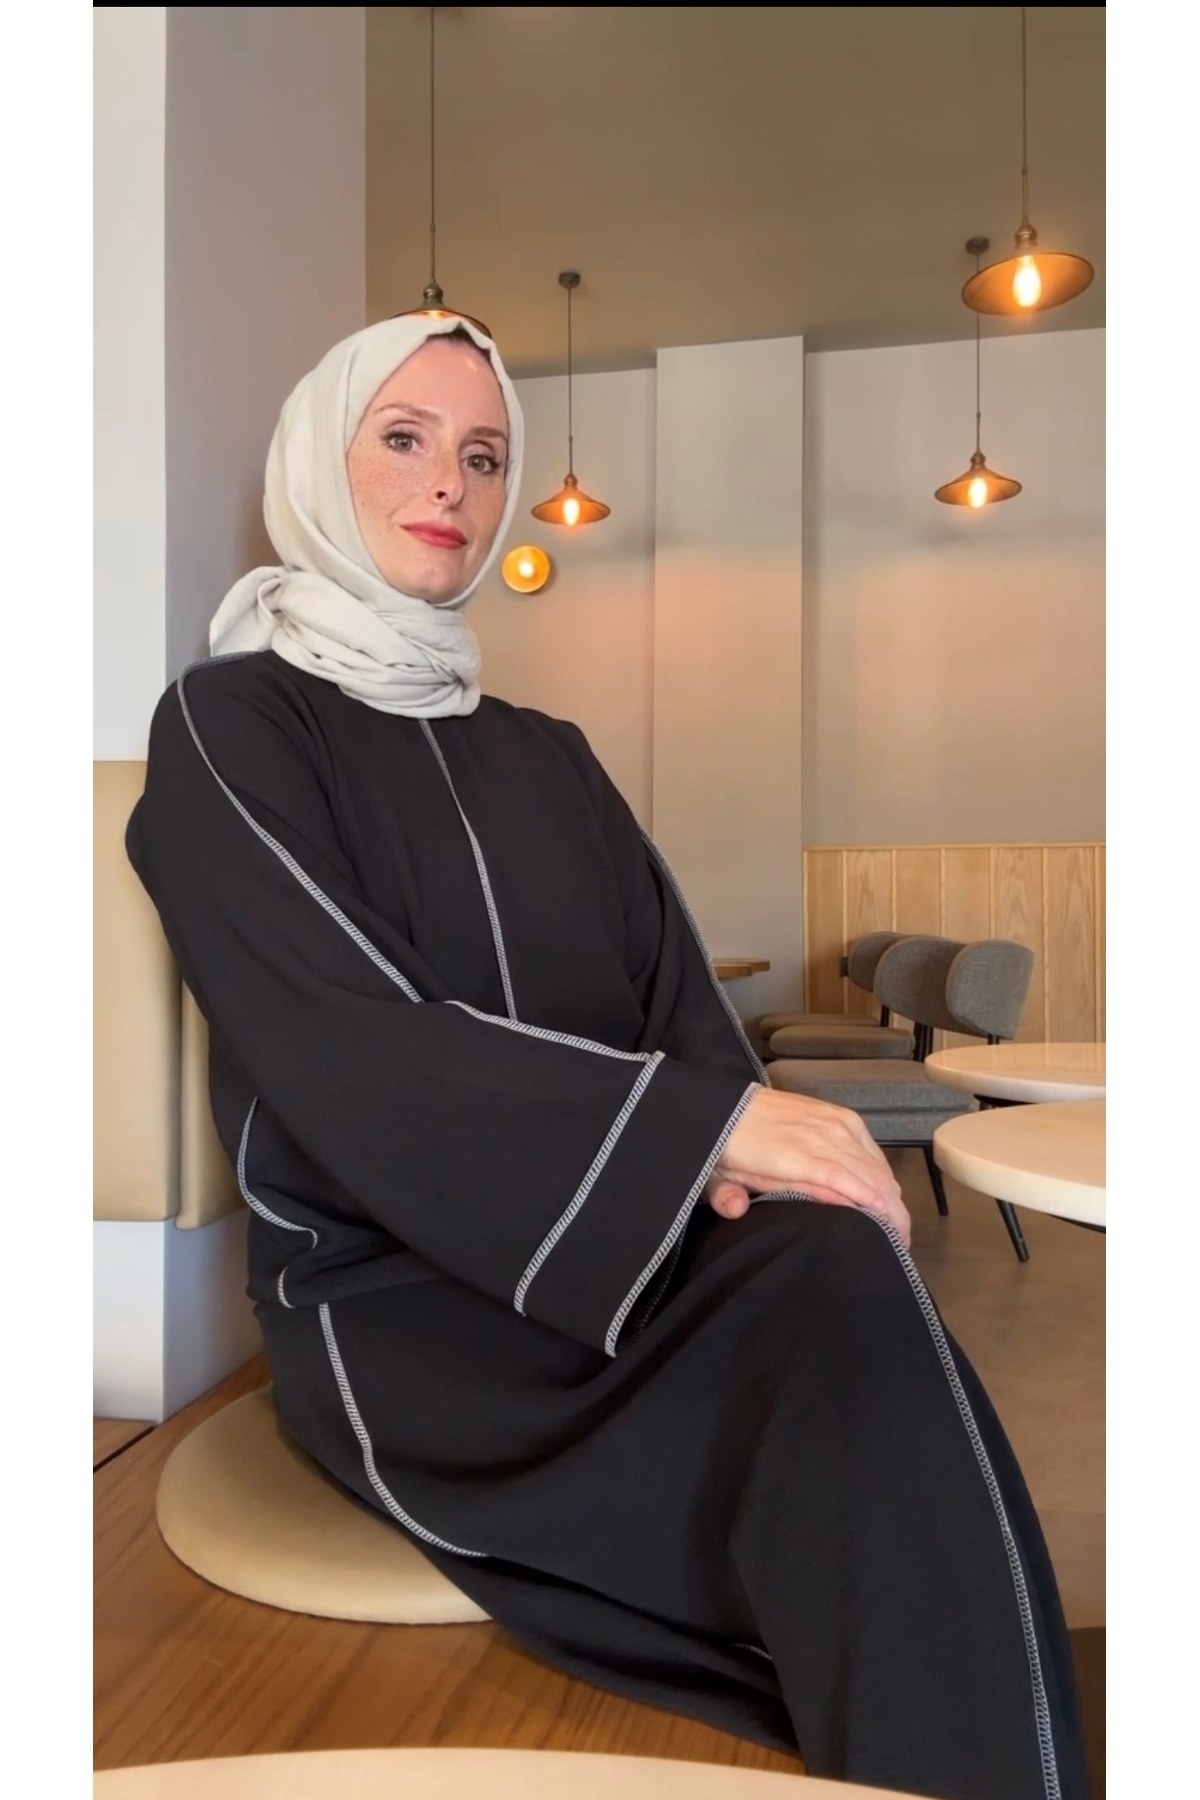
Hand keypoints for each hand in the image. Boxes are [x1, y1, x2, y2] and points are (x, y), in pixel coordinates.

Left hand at [707, 1088, 910, 1246]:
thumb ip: (729, 1196)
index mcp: (787, 1153)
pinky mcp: (841, 1115)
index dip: (871, 1209)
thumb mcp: (721, 1177)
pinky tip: (887, 1191)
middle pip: (868, 1175)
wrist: (731, 1106)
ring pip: (874, 1163)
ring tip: (899, 1223)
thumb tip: (737, 1209)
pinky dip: (882, 1171)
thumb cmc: (729, 1150)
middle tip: (900, 1241)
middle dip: (891, 1210)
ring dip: (891, 1193)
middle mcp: (818, 1134)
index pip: (840, 1181)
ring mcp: (833, 1122)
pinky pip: (872, 1147)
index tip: (890, 1237)